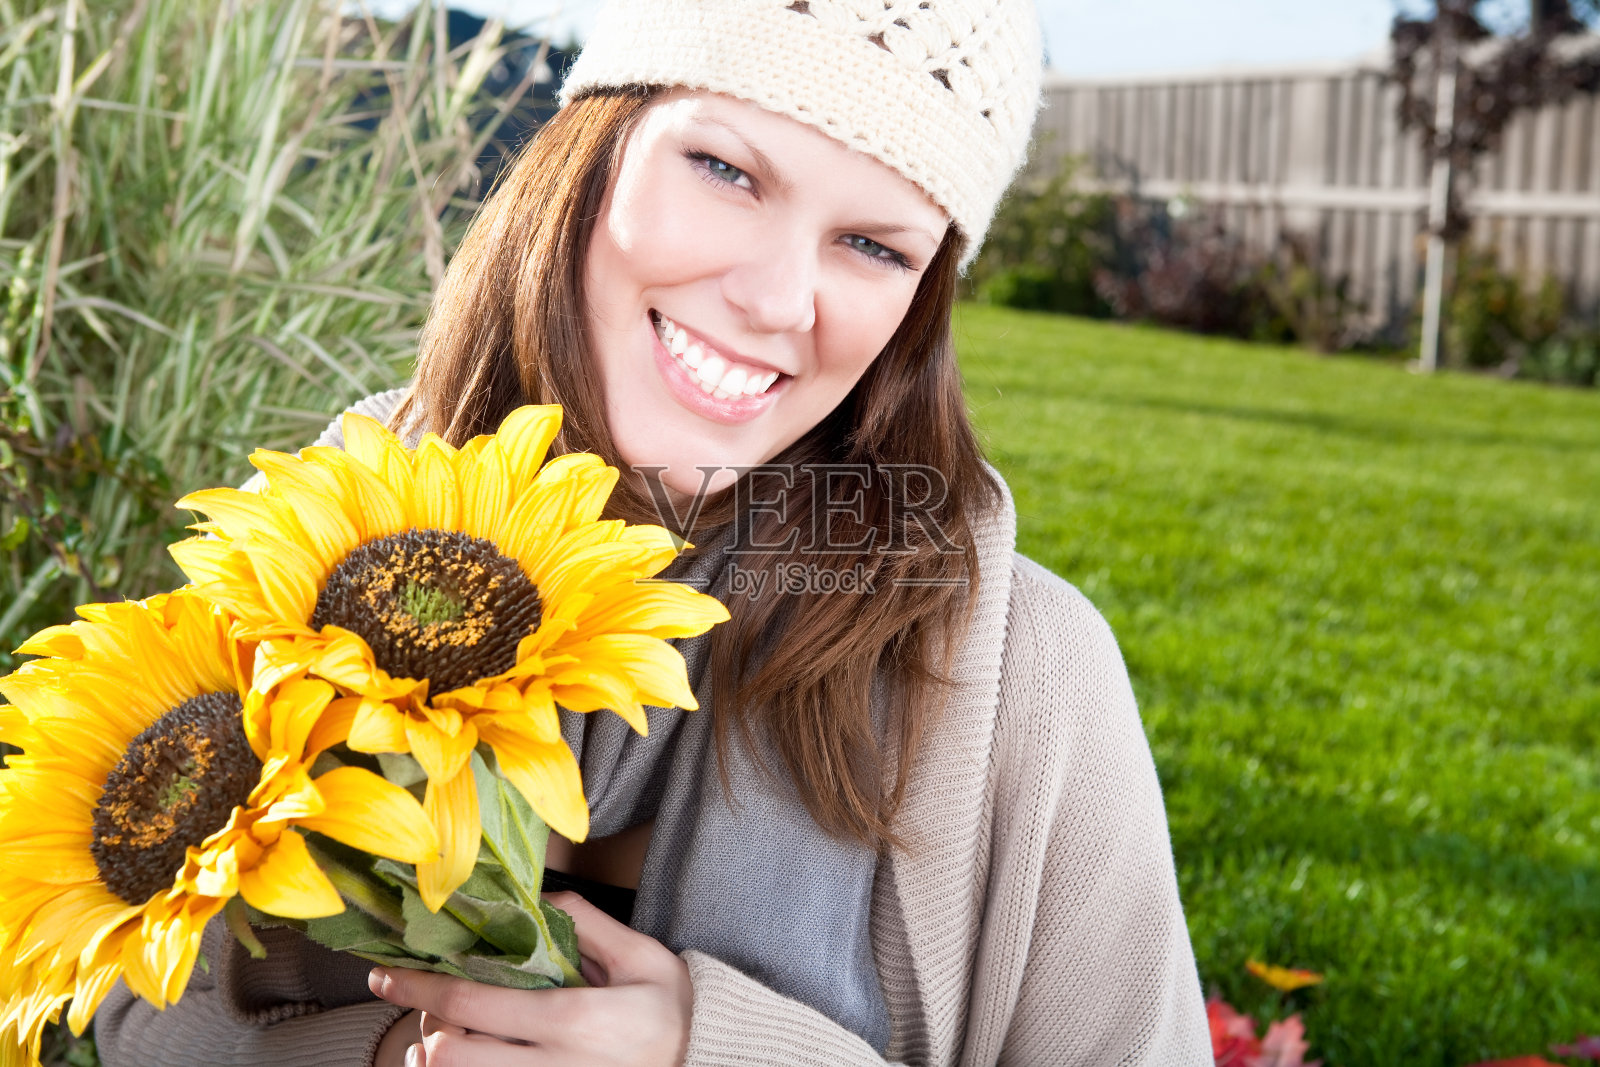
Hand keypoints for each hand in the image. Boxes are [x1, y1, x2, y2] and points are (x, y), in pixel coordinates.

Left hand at [367, 891, 692, 1066]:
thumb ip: (587, 924)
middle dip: (427, 1026)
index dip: (418, 986)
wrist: (708, 1064)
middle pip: (451, 1054)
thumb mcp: (643, 957)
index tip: (385, 974)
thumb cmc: (676, 1012)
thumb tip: (539, 899)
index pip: (472, 1002)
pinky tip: (460, 1061)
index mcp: (573, 1020)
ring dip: (436, 1061)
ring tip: (437, 1038)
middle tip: (429, 1005)